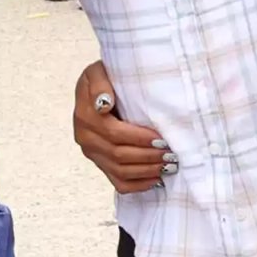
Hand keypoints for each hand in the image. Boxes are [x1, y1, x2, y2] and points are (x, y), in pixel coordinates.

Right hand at [73, 61, 168, 193]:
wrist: (98, 88)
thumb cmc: (104, 78)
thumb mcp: (97, 71)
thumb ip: (98, 84)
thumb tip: (103, 104)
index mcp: (85, 116)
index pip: (114, 133)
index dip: (139, 139)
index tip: (161, 138)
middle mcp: (86, 138)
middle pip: (119, 155)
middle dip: (148, 156)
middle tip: (171, 153)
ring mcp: (93, 154)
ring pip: (121, 171)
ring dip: (147, 170)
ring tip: (168, 165)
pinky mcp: (101, 165)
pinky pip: (119, 183)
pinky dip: (139, 184)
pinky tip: (157, 178)